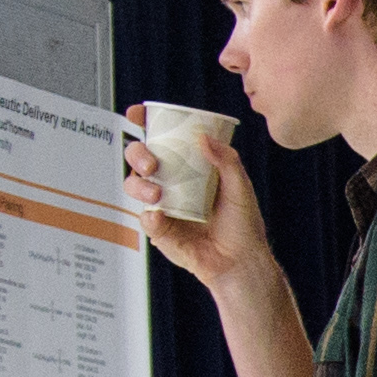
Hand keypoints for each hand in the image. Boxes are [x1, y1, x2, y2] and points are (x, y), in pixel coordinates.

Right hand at [121, 112, 277, 299]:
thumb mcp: (240, 188)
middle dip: (137, 154)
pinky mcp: (159, 229)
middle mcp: (171, 183)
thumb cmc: (242, 226)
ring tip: (157, 195)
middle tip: (152, 165)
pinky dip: (149, 217)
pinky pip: (144, 218)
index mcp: (189, 168)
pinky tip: (159, 218)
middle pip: (139, 158)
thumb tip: (203, 137)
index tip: (137, 114)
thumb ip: (226, 161)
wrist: (240, 262)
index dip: (145, 124)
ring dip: (139, 186)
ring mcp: (163, 205)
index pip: (162, 140)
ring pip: (134, 185)